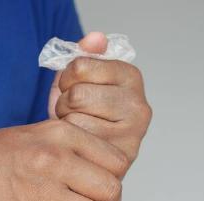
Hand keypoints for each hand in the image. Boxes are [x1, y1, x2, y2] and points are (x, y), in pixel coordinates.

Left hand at [49, 32, 151, 163]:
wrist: (88, 153)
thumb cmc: (84, 114)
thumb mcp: (80, 80)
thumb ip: (85, 55)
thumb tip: (95, 38)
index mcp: (131, 77)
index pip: (80, 66)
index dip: (67, 79)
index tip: (74, 88)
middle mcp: (138, 105)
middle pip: (77, 95)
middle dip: (64, 105)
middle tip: (74, 114)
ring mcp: (132, 134)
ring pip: (75, 120)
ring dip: (67, 126)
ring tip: (78, 129)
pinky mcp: (120, 158)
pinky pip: (78, 143)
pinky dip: (71, 144)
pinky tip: (81, 145)